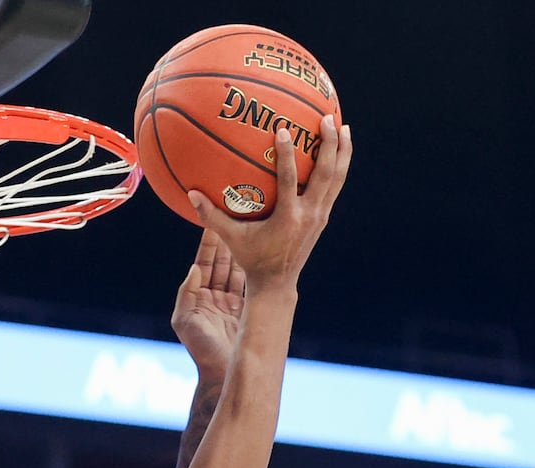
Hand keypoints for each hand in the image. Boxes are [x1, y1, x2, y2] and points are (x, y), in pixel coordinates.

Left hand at [170, 229, 244, 371]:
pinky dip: (253, 268)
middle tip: (235, 218)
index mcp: (196, 297)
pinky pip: (249, 284)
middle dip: (227, 240)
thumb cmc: (201, 349)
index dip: (208, 245)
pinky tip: (260, 252)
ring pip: (237, 270)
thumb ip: (186, 294)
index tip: (212, 222)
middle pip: (221, 263)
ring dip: (242, 251)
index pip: (203, 264)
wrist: (224, 371)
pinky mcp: (246, 309)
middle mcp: (213, 296)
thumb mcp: (185, 321)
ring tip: (250, 229)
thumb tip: (194, 269)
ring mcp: (231, 302)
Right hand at [187, 114, 351, 289]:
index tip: (283, 130)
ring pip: (337, 178)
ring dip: (343, 151)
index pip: (290, 180)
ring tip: (343, 126)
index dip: (287, 155)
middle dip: (329, 144)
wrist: (277, 282)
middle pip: (325, 174)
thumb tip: (191, 194)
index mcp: (287, 218)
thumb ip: (211, 216)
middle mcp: (308, 214)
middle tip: (327, 118)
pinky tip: (338, 151)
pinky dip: (339, 166)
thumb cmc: (251, 258)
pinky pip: (335, 186)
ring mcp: (320, 215)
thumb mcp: (231, 238)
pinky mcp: (323, 217)